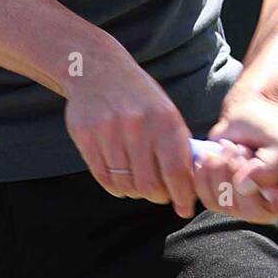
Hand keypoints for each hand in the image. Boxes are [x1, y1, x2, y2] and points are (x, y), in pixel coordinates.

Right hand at [63, 49, 196, 218]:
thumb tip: (191, 182)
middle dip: (159, 197)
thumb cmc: (140, 97)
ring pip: (125, 185)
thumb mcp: (166, 111)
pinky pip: (103, 178)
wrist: (98, 70)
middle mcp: (137, 126)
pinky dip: (115, 187)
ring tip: (139, 183)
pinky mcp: (86, 137)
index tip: (184, 207)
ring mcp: (109, 132)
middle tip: (160, 194)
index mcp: (164, 120)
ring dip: (135, 192)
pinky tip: (121, 180)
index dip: (182, 195)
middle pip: (149, 185)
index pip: (176, 170)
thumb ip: (177, 144)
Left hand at [201, 91, 277, 238]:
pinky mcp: (226, 202)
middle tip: (243, 149)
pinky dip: (206, 175)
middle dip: (242, 177)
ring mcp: (251, 207)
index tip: (271, 188)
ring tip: (231, 147)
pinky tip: (213, 156)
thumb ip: (271, 166)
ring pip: (230, 206)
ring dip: (223, 170)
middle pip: (258, 213)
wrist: (246, 118)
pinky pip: (211, 200)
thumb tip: (245, 186)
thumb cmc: (271, 126)